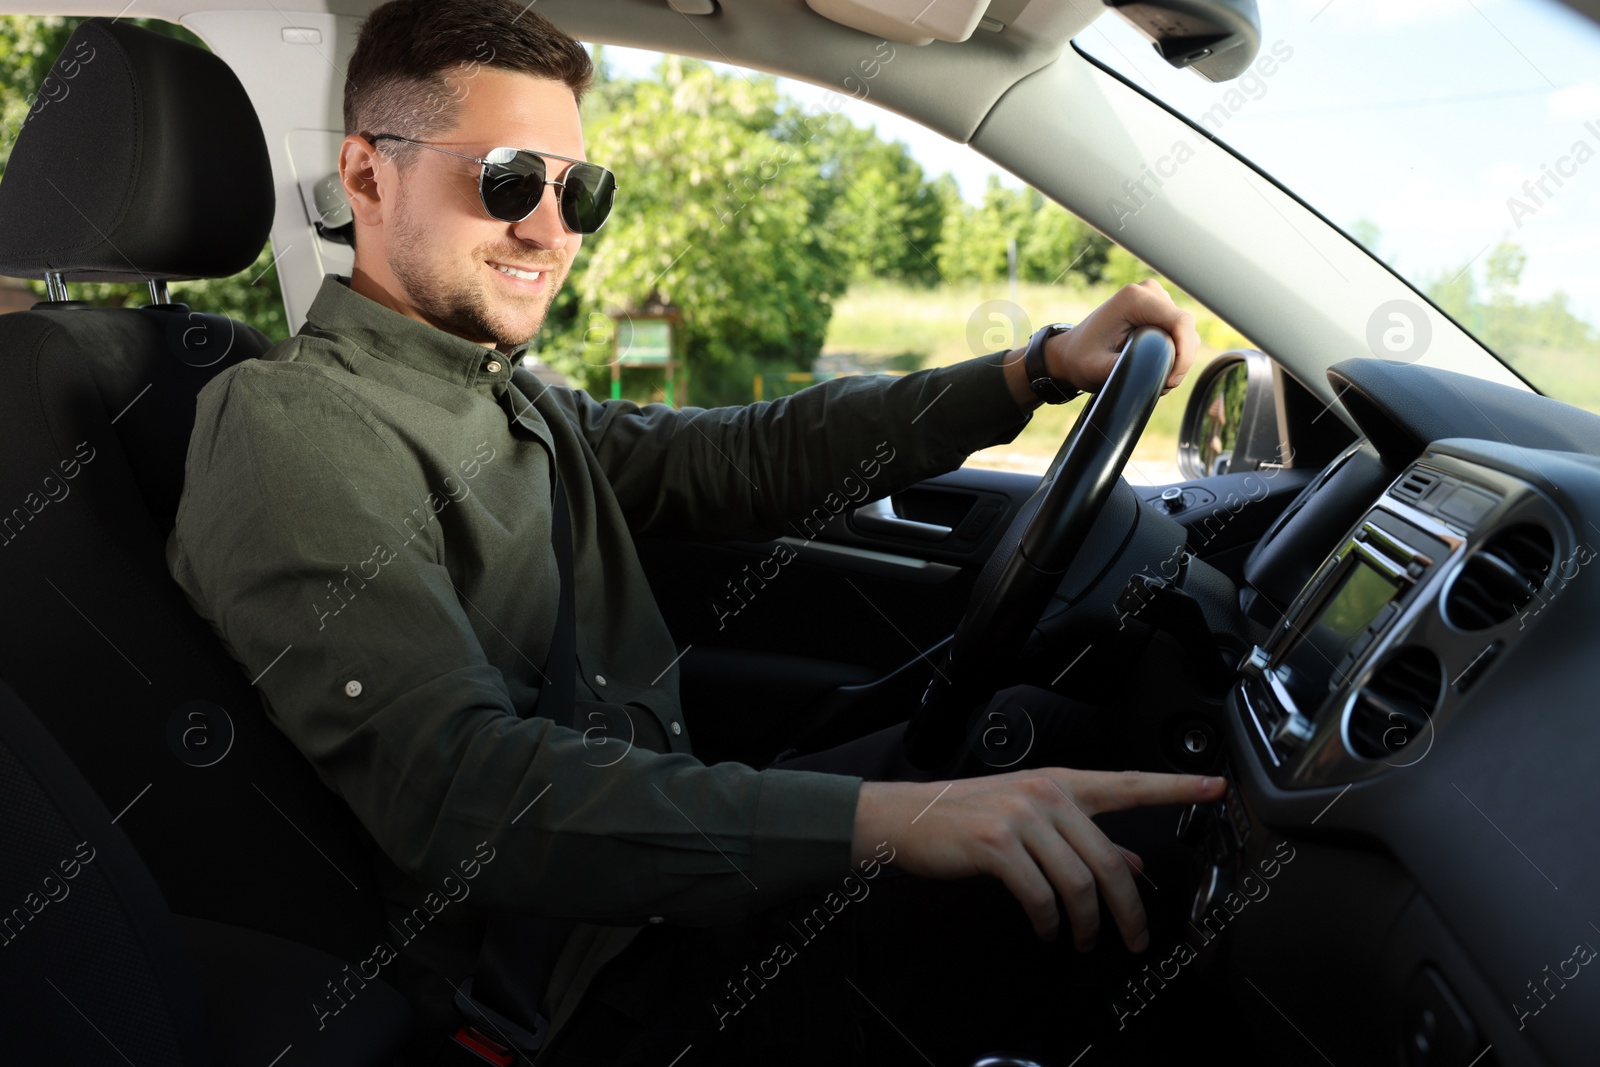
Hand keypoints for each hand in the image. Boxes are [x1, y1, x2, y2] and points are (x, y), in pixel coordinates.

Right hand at [852, 768, 1225, 951]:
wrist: (906, 817)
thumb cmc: (966, 815)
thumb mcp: (1029, 815)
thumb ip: (1083, 835)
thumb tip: (1130, 859)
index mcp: (1061, 782)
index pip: (1129, 783)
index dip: (1176, 787)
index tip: (1216, 789)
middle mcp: (1047, 794)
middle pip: (1110, 858)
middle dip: (1128, 909)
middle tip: (1134, 938)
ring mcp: (1022, 817)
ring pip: (1080, 882)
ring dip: (1086, 923)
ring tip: (1081, 940)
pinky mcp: (998, 844)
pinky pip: (1042, 895)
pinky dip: (1050, 922)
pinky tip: (1048, 930)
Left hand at [1050, 279, 1199, 397]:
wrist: (1072, 352)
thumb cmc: (1081, 359)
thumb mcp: (1098, 369)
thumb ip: (1125, 369)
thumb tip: (1155, 374)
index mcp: (1134, 299)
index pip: (1181, 323)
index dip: (1184, 354)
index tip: (1171, 380)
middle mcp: (1148, 291)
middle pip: (1186, 329)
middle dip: (1180, 360)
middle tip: (1160, 384)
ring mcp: (1156, 298)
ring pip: (1186, 332)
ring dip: (1178, 358)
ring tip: (1154, 376)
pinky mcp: (1160, 309)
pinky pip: (1180, 333)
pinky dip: (1175, 352)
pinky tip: (1156, 365)